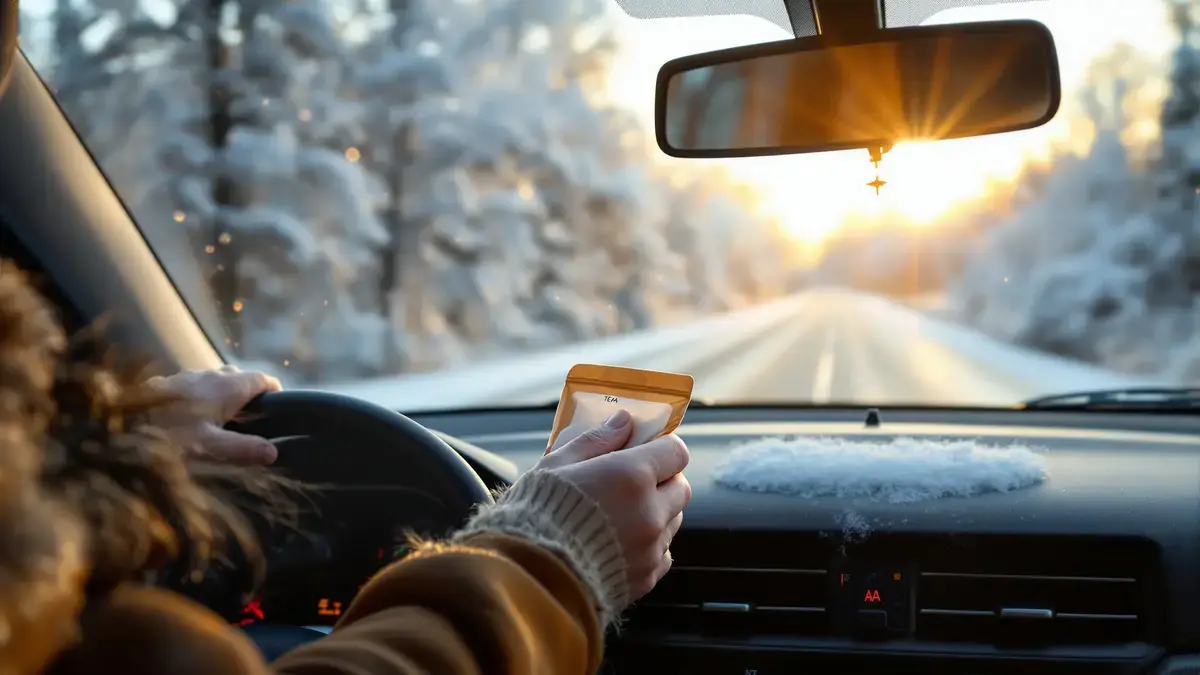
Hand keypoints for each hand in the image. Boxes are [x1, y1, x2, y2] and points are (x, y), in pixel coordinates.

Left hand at [143, 364, 281, 464]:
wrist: (117, 423)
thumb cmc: (167, 436)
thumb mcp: (209, 447)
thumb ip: (243, 449)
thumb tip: (273, 452)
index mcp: (226, 387)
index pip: (263, 379)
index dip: (276, 392)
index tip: (280, 409)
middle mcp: (209, 375)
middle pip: (240, 377)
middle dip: (251, 393)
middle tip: (253, 420)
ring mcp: (186, 376)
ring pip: (215, 379)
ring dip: (225, 394)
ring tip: (224, 420)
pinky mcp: (166, 384)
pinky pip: (194, 385)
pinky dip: (202, 397)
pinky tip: (191, 418)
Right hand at [534, 410, 691, 599]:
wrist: (528, 577)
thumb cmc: (537, 514)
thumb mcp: (558, 464)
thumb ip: (597, 439)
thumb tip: (624, 420)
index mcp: (632, 476)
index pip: (676, 452)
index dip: (662, 448)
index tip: (646, 450)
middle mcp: (650, 512)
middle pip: (681, 488)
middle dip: (663, 480)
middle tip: (634, 481)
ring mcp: (651, 548)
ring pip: (674, 521)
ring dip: (657, 512)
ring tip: (622, 514)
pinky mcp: (645, 578)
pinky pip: (663, 555)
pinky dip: (650, 546)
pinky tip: (621, 543)